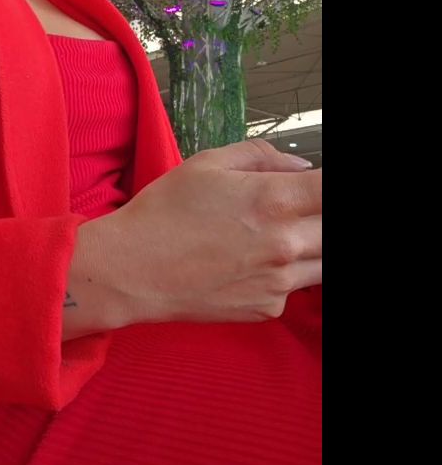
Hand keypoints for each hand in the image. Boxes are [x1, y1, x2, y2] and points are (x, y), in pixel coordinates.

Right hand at [75, 140, 321, 329]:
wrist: (132, 269)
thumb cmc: (162, 213)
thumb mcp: (205, 164)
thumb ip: (259, 156)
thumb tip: (297, 166)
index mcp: (274, 199)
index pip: (331, 190)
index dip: (325, 186)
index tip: (316, 188)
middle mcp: (285, 243)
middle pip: (334, 228)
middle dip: (317, 215)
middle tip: (289, 211)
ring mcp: (280, 281)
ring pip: (325, 262)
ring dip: (309, 245)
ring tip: (270, 236)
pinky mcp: (268, 308)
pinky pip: (295, 288)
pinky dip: (283, 275)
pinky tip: (247, 263)